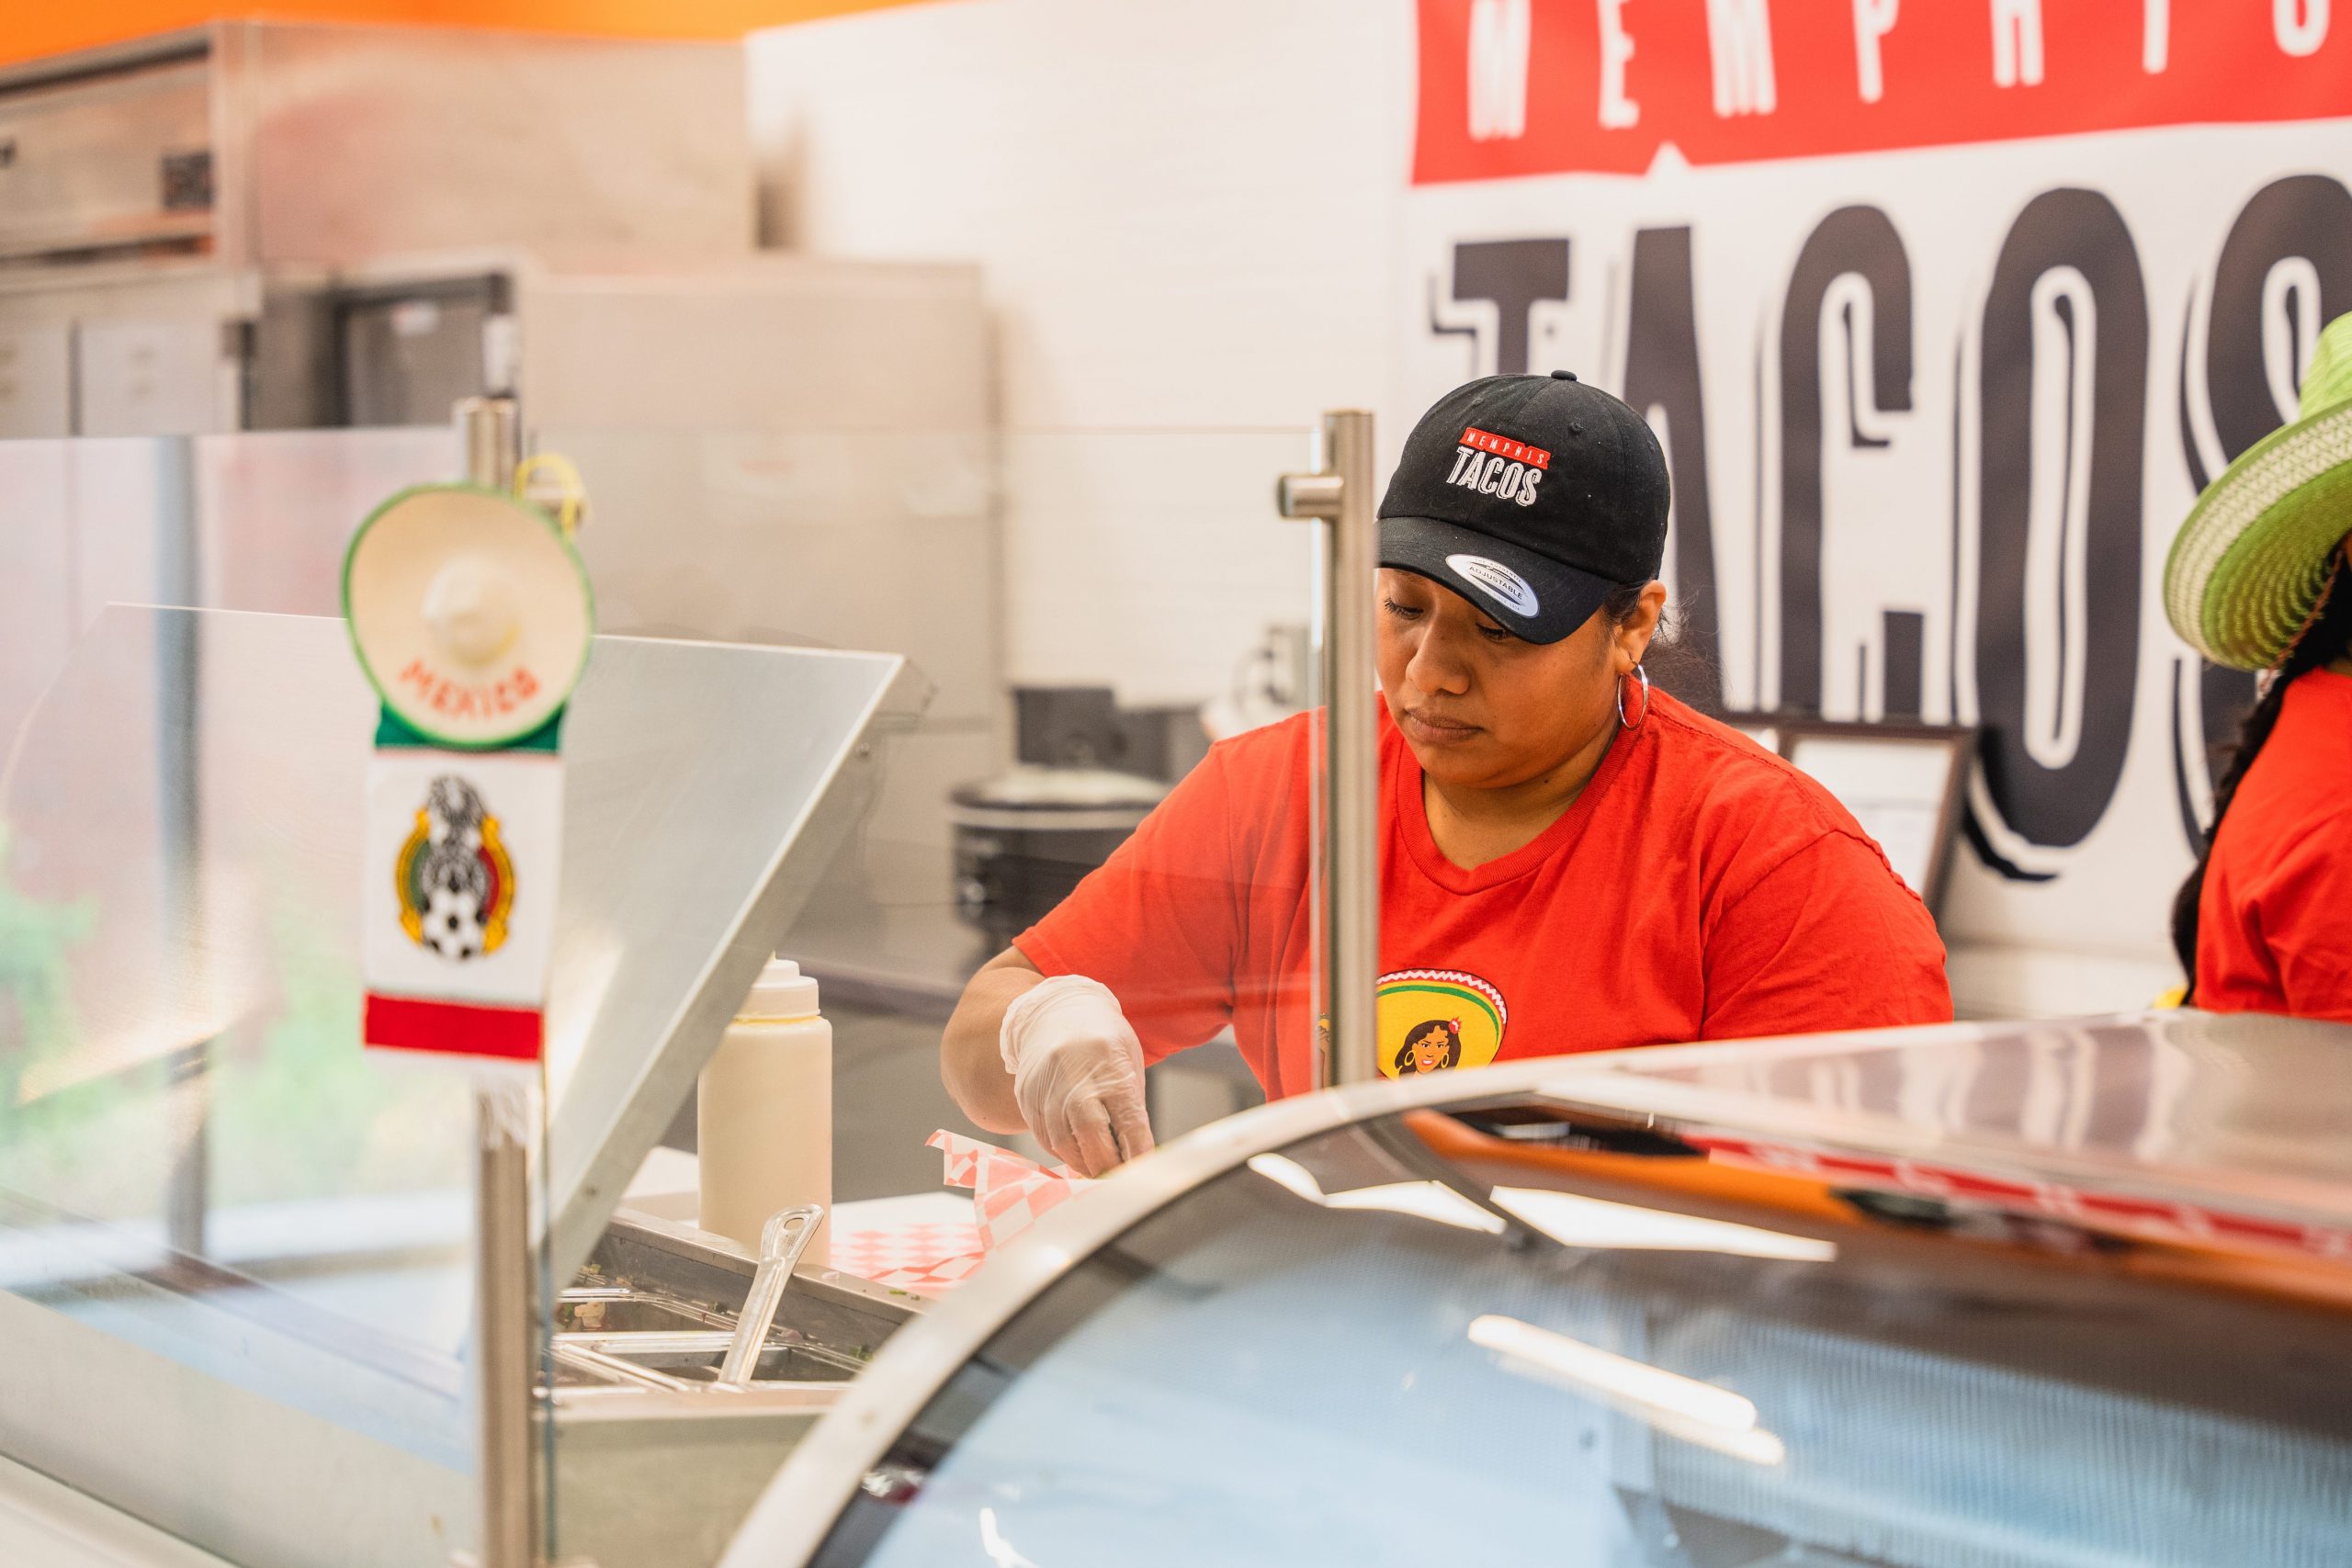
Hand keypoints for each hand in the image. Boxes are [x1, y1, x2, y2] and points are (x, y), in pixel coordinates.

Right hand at [999, 975, 1156, 1176]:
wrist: (1054, 1014)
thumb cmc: (1103, 1042)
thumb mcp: (1128, 1063)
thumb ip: (1131, 1109)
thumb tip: (1138, 1157)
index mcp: (1109, 1064)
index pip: (1128, 1120)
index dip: (1137, 1152)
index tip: (1145, 1172)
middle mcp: (1074, 1077)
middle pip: (1091, 1136)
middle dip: (1109, 1166)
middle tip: (1121, 1178)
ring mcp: (1046, 1088)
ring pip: (1064, 1144)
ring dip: (1086, 1165)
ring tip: (1101, 1171)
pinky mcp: (1028, 1098)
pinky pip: (1046, 1139)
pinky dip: (1065, 1153)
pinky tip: (1078, 1155)